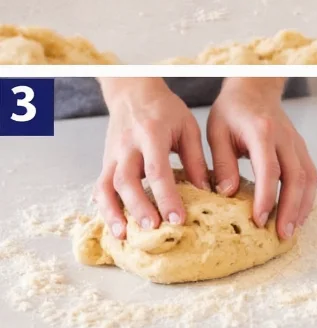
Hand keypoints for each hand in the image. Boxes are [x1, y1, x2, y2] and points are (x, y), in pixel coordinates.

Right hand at [95, 78, 208, 238]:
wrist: (133, 92)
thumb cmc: (165, 110)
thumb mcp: (187, 127)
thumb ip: (195, 158)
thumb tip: (205, 190)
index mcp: (151, 134)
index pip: (157, 170)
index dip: (166, 196)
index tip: (178, 217)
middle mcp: (127, 146)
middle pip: (128, 181)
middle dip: (139, 207)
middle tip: (153, 229)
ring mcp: (112, 155)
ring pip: (107, 186)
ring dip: (114, 213)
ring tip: (124, 235)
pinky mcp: (105, 162)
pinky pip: (100, 187)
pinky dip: (104, 207)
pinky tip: (113, 224)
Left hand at [206, 78, 316, 238]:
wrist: (255, 88)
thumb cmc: (233, 111)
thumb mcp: (217, 132)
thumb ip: (222, 163)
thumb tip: (228, 194)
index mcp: (262, 132)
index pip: (269, 169)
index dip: (266, 197)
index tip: (259, 220)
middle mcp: (285, 139)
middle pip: (296, 178)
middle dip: (291, 209)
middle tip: (282, 234)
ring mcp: (297, 144)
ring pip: (309, 179)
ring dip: (303, 206)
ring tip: (292, 230)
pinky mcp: (301, 149)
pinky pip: (311, 175)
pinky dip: (307, 197)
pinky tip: (298, 214)